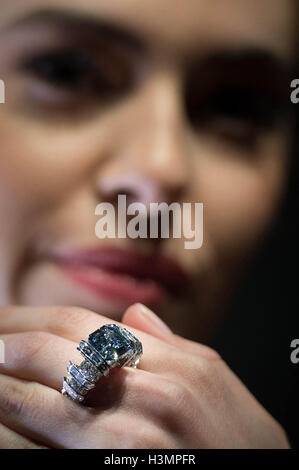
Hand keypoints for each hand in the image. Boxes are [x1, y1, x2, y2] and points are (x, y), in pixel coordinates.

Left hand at [0, 304, 289, 447]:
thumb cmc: (243, 441)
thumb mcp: (214, 379)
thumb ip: (170, 343)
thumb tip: (131, 312)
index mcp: (172, 361)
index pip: (83, 325)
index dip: (34, 319)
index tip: (2, 320)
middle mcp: (150, 391)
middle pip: (56, 351)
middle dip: (6, 340)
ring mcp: (133, 437)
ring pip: (42, 397)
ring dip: (1, 380)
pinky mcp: (118, 469)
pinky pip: (50, 443)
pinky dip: (17, 426)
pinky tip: (1, 416)